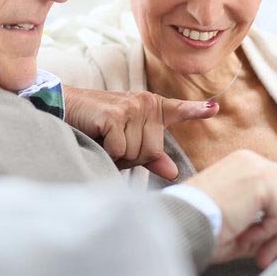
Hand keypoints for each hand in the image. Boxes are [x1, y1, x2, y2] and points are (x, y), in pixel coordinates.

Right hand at [62, 85, 218, 179]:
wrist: (62, 108)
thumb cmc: (95, 126)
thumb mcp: (125, 139)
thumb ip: (150, 155)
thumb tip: (173, 172)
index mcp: (150, 106)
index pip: (178, 109)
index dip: (196, 110)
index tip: (214, 108)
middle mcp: (145, 103)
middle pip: (153, 150)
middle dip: (132, 157)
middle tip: (112, 144)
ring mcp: (131, 107)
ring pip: (137, 153)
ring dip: (118, 156)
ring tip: (103, 140)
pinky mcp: (115, 115)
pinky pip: (121, 151)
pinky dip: (108, 153)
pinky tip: (97, 138)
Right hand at [184, 150, 276, 264]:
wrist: (180, 226)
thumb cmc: (201, 232)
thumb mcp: (241, 232)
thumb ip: (268, 230)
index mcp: (243, 169)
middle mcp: (251, 162)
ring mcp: (257, 168)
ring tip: (262, 256)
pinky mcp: (262, 180)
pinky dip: (274, 234)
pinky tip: (253, 242)